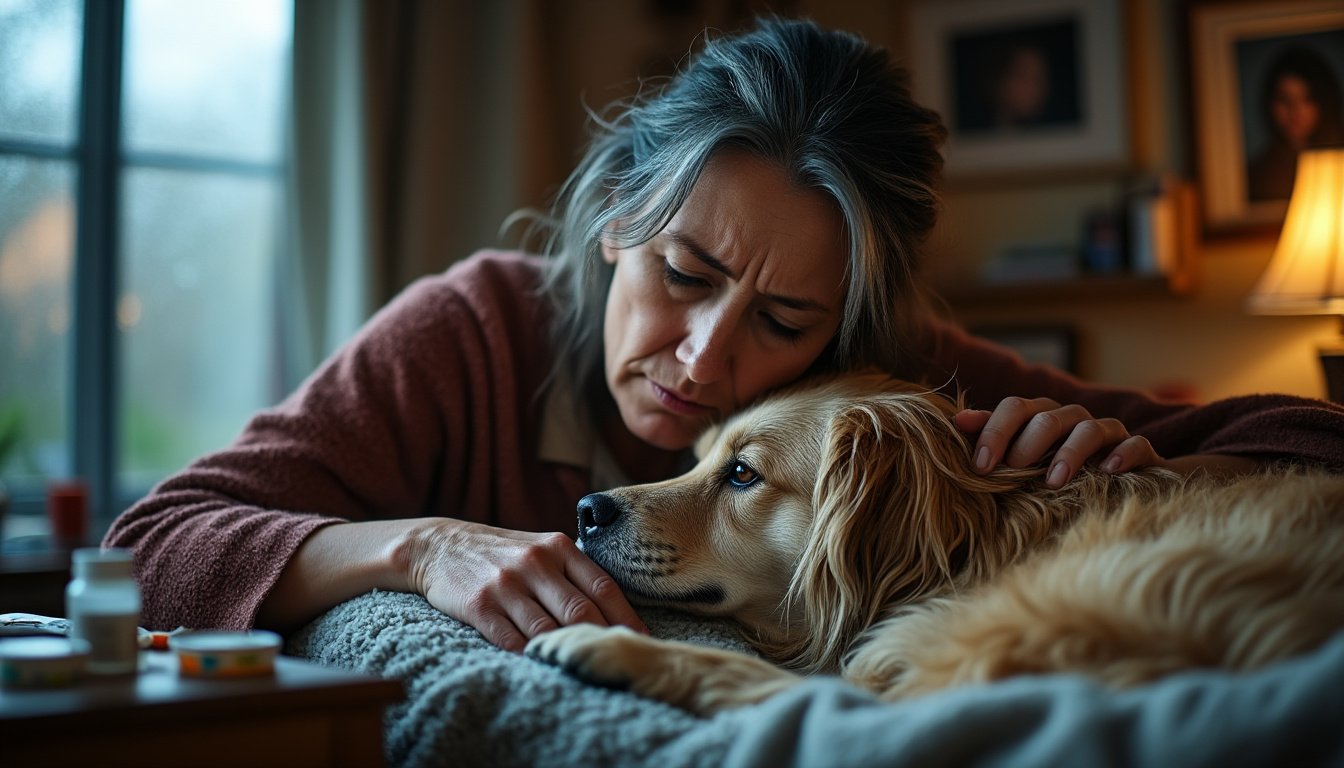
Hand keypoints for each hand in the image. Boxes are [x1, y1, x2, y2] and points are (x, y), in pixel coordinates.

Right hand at [406, 519, 647, 651]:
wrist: (441, 546)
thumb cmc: (504, 554)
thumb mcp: (542, 549)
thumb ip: (576, 574)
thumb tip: (620, 613)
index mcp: (559, 548)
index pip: (603, 587)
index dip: (626, 618)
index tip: (641, 641)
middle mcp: (535, 563)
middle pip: (580, 612)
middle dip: (600, 640)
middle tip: (614, 662)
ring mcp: (506, 584)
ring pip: (547, 630)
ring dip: (565, 652)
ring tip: (581, 669)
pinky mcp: (479, 605)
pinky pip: (511, 640)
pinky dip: (529, 656)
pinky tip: (540, 665)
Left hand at [954, 397, 1162, 488]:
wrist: (1115, 481)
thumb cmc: (1054, 467)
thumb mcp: (1022, 456)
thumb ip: (993, 437)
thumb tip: (956, 420)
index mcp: (1041, 416)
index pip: (1014, 408)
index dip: (995, 432)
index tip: (981, 465)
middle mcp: (1072, 418)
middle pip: (1048, 417)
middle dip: (1028, 442)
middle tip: (1014, 469)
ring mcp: (1107, 431)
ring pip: (1089, 428)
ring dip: (1070, 453)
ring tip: (1054, 481)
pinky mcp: (1137, 449)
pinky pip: (1135, 444)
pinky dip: (1123, 454)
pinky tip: (1108, 471)